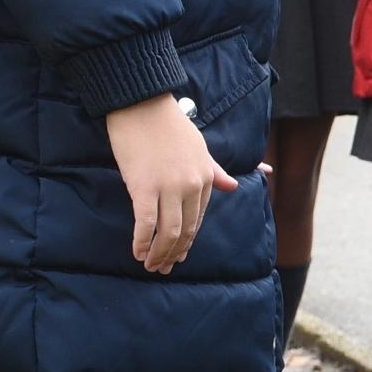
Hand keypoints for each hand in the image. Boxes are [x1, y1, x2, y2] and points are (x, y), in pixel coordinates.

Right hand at [105, 94, 237, 274]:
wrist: (141, 103)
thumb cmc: (168, 124)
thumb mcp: (200, 148)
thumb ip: (215, 170)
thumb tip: (233, 186)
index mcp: (206, 177)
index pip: (199, 218)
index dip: (188, 241)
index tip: (179, 255)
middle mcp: (192, 186)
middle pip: (186, 230)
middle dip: (175, 253)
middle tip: (163, 268)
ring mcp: (169, 188)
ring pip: (169, 232)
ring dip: (159, 253)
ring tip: (150, 265)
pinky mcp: (144, 188)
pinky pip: (146, 224)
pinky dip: (143, 242)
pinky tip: (137, 252)